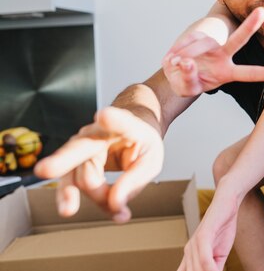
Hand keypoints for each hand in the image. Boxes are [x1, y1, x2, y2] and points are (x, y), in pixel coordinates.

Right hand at [34, 106, 164, 221]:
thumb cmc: (141, 143)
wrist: (129, 133)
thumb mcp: (151, 160)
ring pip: (79, 179)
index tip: (103, 116)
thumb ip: (135, 180)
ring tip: (118, 214)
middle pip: (77, 149)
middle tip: (44, 170)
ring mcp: (78, 147)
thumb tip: (116, 204)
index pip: (119, 122)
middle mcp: (95, 133)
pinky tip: (114, 212)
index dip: (112, 120)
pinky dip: (94, 202)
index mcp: (124, 125)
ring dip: (99, 198)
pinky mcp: (71, 164)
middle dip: (61, 161)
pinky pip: (72, 187)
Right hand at [163, 7, 263, 95]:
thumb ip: (188, 80)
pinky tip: (171, 60)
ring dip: (184, 59)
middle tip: (262, 13)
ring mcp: (209, 45)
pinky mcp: (193, 37)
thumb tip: (187, 62)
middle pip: (238, 40)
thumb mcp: (187, 88)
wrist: (173, 71)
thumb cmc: (186, 82)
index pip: (250, 73)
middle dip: (249, 26)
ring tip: (174, 67)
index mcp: (227, 73)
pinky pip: (185, 45)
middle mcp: (223, 56)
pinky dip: (176, 56)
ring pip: (199, 45)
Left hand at [177, 188, 238, 270]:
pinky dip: (209, 268)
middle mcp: (189, 251)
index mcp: (190, 256)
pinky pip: (204, 257)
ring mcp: (195, 243)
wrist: (227, 202)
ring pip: (197, 270)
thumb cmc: (223, 227)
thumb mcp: (219, 253)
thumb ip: (215, 267)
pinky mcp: (204, 235)